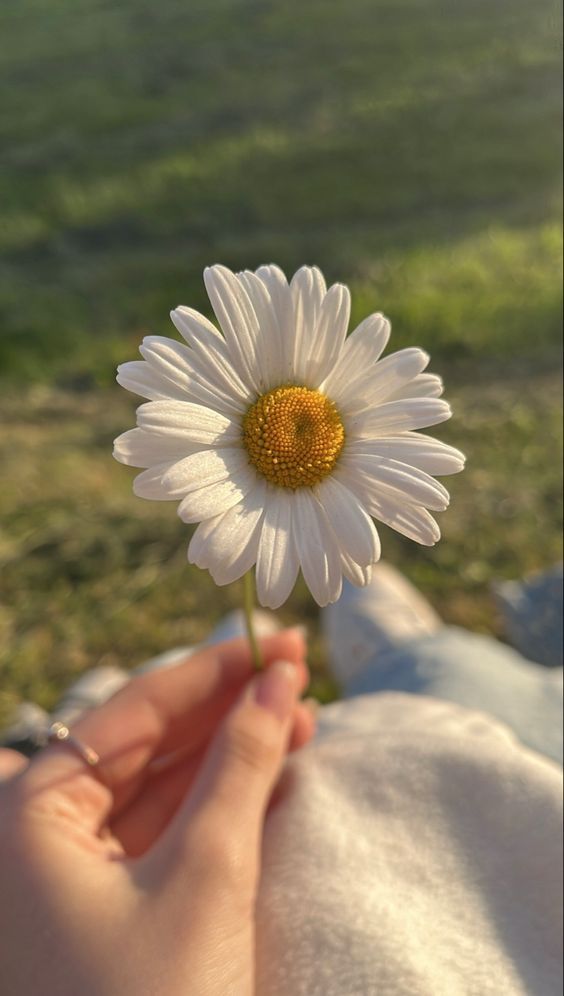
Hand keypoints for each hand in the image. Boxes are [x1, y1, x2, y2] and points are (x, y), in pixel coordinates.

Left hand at [0, 630, 312, 994]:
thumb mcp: (205, 875)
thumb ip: (241, 768)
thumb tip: (277, 685)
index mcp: (27, 817)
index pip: (130, 713)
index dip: (210, 671)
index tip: (276, 641)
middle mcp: (34, 836)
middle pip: (144, 744)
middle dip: (225, 709)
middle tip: (298, 673)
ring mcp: (68, 874)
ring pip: (157, 787)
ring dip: (228, 755)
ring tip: (299, 719)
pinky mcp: (106, 908)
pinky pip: (162, 833)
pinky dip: (217, 804)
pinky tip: (269, 773)